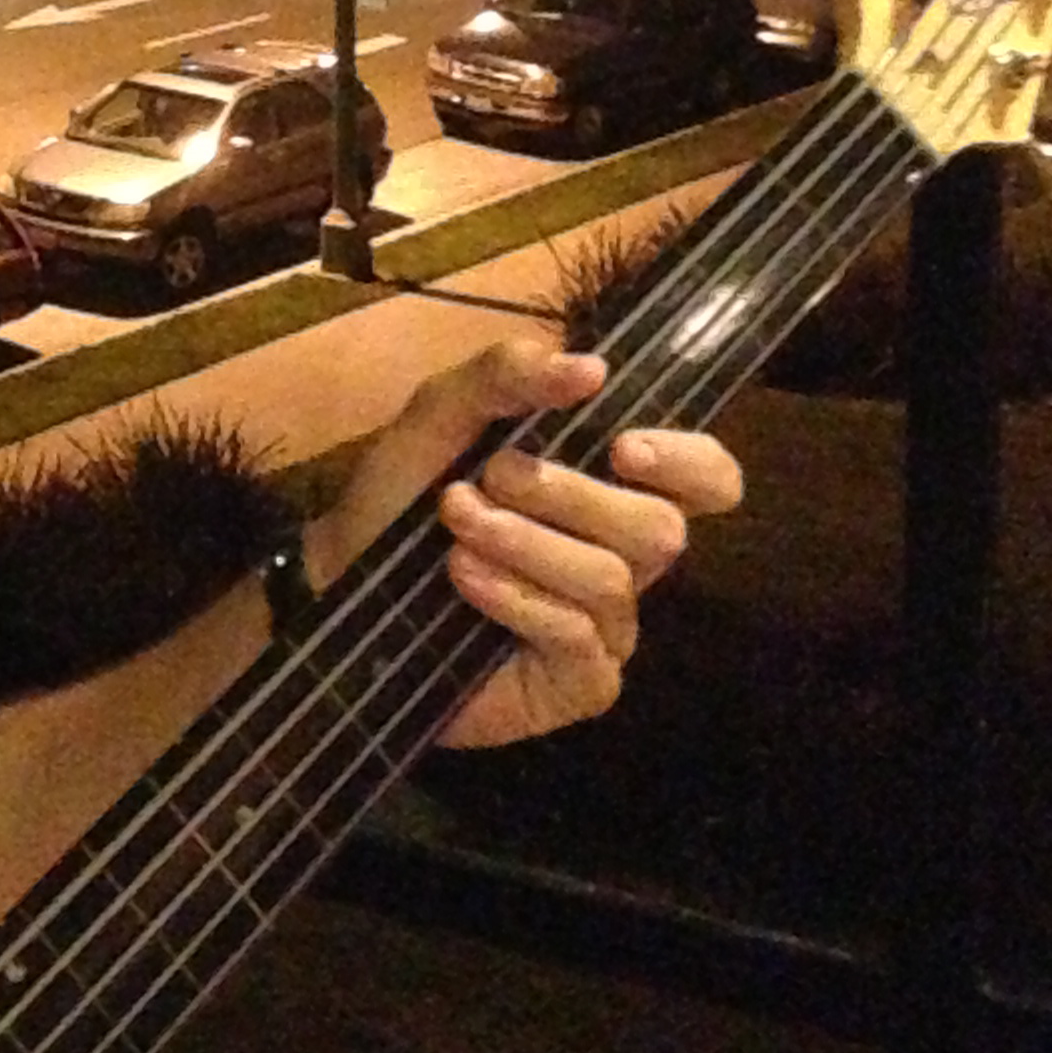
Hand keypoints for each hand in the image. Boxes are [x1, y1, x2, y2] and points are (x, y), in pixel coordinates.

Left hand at [299, 334, 743, 750]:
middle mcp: (626, 556)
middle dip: (570, 494)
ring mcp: (610, 626)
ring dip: (523, 541)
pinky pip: (578, 638)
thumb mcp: (445, 411)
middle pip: (660, 528)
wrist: (343, 576)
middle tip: (491, 476)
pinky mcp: (581, 684)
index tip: (623, 447)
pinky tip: (464, 577)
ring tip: (455, 524)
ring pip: (611, 580)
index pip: (708, 479)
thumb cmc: (405, 489)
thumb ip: (508, 375)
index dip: (691, 463)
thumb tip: (593, 368)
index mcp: (612, 486)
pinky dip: (515, 597)